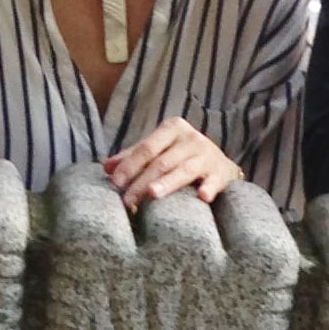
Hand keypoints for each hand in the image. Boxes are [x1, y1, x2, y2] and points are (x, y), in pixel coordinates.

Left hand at [104, 116, 244, 211]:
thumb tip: (106, 168)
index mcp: (172, 128)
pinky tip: (202, 197)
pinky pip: (214, 181)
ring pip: (184, 170)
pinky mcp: (221, 172)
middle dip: (141, 182)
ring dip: (168, 183)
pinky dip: (208, 188)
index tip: (115, 183)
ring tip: (152, 194)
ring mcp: (207, 155)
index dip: (129, 165)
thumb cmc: (182, 157)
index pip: (146, 148)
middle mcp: (191, 138)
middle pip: (161, 161)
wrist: (221, 165)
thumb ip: (133, 156)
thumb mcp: (159, 150)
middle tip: (127, 201)